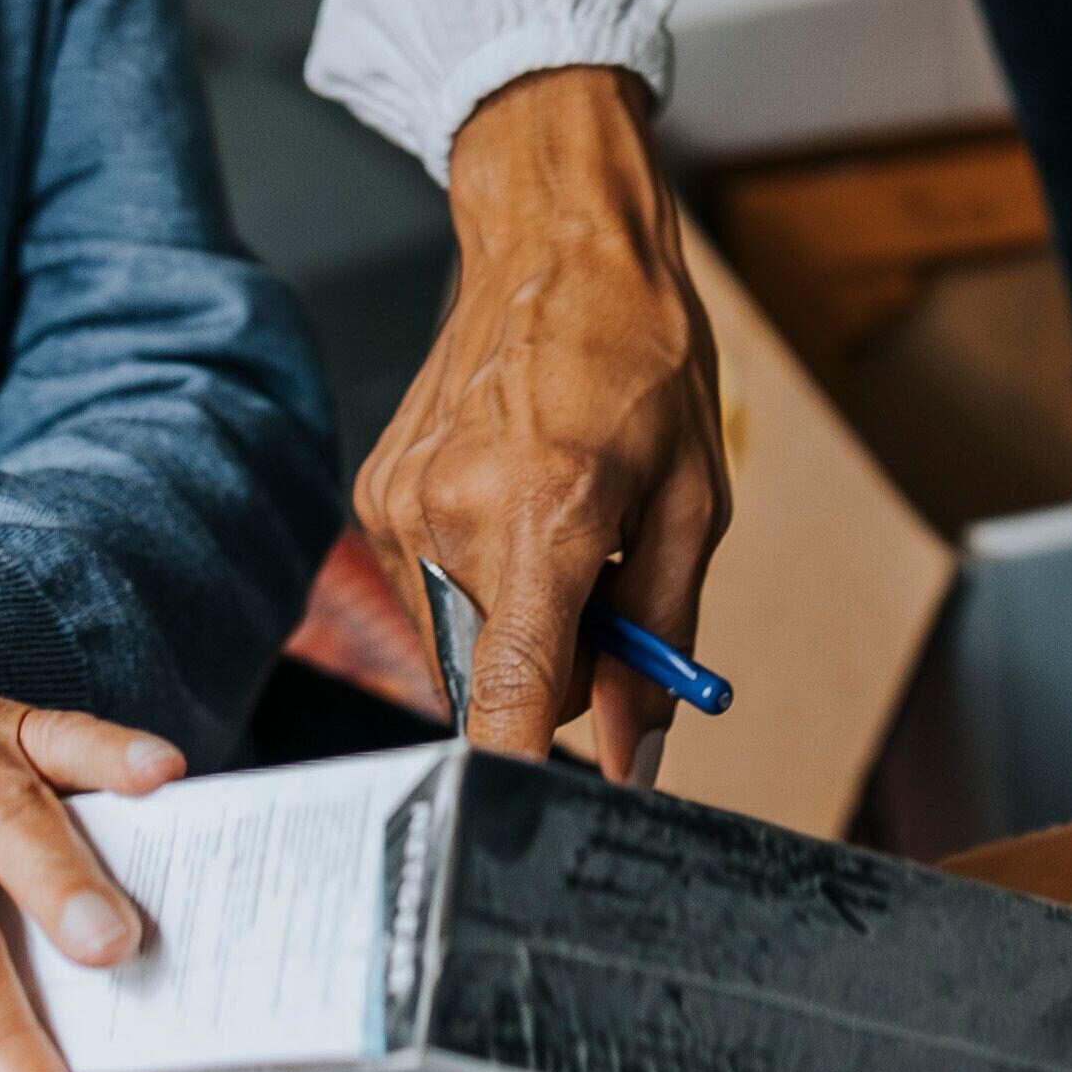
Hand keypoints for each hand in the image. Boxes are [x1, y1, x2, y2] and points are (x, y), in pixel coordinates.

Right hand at [357, 65, 726, 783]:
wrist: (555, 234)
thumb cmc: (641, 350)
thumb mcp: (693, 500)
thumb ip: (660, 640)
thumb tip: (638, 756)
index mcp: (541, 518)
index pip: (508, 703)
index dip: (521, 786)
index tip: (538, 837)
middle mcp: (450, 517)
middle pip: (501, 681)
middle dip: (564, 666)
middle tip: (616, 581)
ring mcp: (400, 504)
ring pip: (469, 635)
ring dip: (525, 612)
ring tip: (570, 513)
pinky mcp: (378, 491)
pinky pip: (437, 583)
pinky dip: (486, 568)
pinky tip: (519, 491)